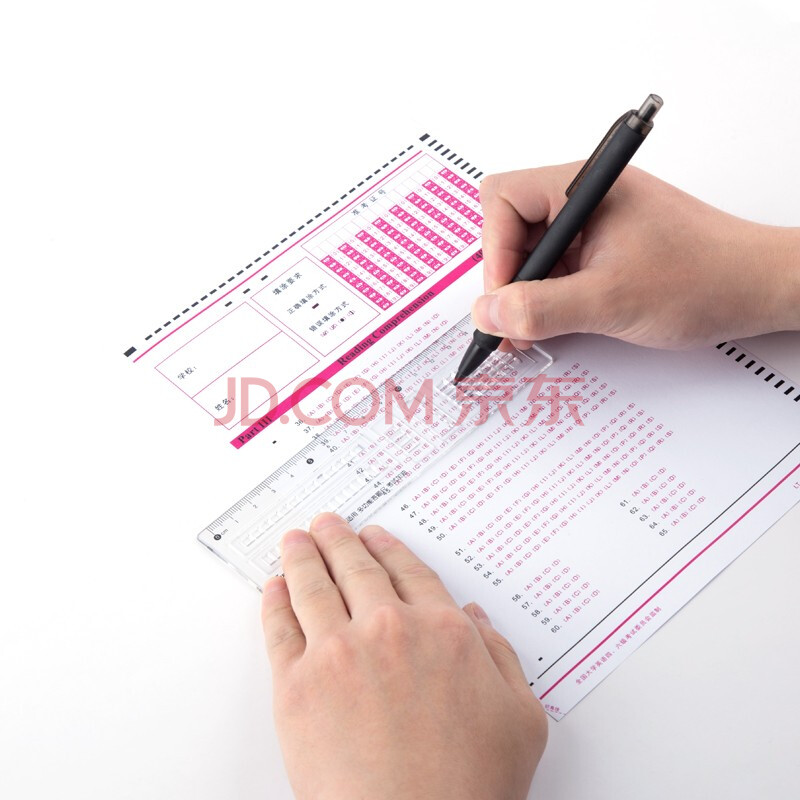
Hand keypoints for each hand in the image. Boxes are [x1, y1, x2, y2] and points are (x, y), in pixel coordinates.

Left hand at [261, 513, 546, 799]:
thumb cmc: (470, 788)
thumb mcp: (520, 719)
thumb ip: (503, 658)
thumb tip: (477, 620)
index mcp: (443, 630)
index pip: (409, 572)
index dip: (389, 549)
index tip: (376, 536)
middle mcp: (388, 629)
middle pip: (358, 568)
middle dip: (339, 539)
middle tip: (328, 524)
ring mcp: (338, 653)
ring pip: (314, 586)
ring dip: (303, 555)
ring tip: (297, 540)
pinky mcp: (295, 686)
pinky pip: (280, 628)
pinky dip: (275, 601)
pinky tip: (274, 587)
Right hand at [473, 164, 799, 348]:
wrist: (758, 289)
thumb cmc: (705, 278)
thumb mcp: (609, 301)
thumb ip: (540, 309)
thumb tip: (488, 314)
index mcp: (586, 186)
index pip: (503, 199)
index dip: (495, 251)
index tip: (507, 297)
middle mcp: (587, 197)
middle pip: (510, 225)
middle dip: (507, 276)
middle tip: (514, 320)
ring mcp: (596, 222)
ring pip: (532, 249)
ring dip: (527, 291)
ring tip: (537, 329)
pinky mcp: (604, 246)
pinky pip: (558, 265)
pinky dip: (548, 296)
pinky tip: (556, 322)